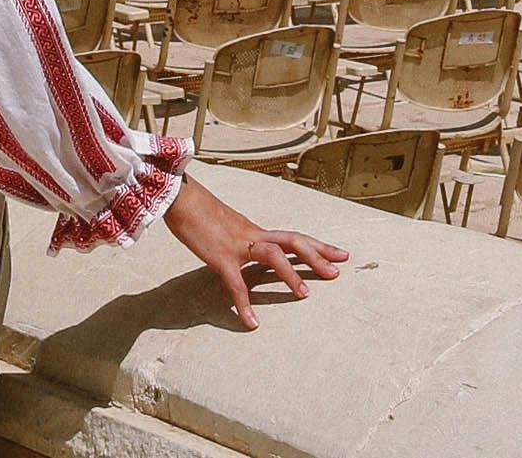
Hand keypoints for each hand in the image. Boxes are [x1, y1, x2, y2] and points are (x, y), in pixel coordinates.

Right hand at [164, 176, 350, 327]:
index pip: (293, 237)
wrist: (179, 198)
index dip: (319, 246)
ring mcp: (237, 245)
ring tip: (306, 295)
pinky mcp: (219, 256)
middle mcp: (252, 235)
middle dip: (317, 256)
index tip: (342, 254)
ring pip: (272, 255)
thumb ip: (241, 240)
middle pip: (293, 241)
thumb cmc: (198, 212)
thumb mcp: (227, 227)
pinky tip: (252, 323)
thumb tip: (249, 252)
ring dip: (290, 275)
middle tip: (337, 272)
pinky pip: (235, 284)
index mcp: (255, 231)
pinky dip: (244, 304)